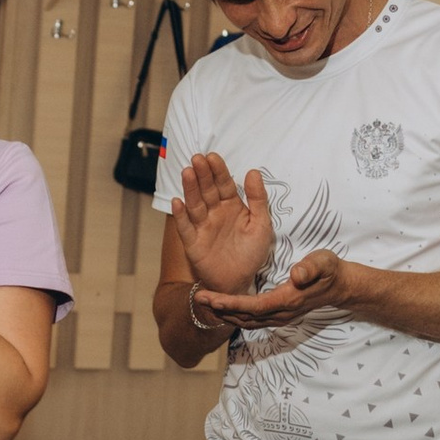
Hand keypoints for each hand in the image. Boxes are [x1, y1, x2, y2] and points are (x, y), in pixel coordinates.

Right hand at [171, 152, 278, 299]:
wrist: (239, 282)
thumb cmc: (251, 254)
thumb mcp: (262, 225)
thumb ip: (258, 199)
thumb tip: (253, 171)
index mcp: (232, 206)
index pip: (224, 184)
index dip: (218, 171)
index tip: (213, 157)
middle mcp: (215, 213)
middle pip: (207, 190)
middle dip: (202, 175)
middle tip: (198, 158)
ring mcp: (202, 226)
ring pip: (195, 204)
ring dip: (190, 189)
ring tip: (187, 172)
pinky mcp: (193, 243)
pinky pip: (185, 227)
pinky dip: (180, 215)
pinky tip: (177, 202)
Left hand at [198, 248, 346, 331]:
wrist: (341, 285)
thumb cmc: (330, 270)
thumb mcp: (324, 262)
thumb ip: (311, 268)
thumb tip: (297, 274)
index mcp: (288, 300)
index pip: (254, 306)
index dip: (232, 304)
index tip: (212, 298)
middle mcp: (281, 313)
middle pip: (245, 316)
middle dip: (221, 309)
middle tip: (198, 297)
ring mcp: (280, 316)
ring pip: (247, 320)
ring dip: (225, 313)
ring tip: (204, 302)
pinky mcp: (278, 314)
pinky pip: (252, 319)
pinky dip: (235, 314)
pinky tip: (222, 307)